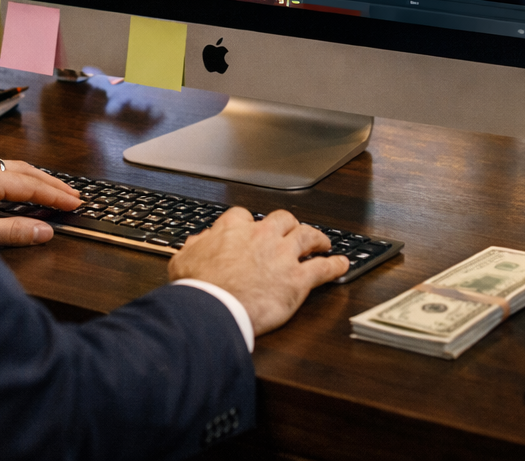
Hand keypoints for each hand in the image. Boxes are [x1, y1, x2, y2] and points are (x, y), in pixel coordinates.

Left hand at [0, 160, 79, 245]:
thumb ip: (11, 232)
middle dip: (50, 182)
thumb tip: (43, 231)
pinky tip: (14, 189)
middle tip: (72, 195)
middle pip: (23, 170)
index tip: (74, 203)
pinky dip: (15, 179)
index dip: (54, 195)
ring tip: (51, 189)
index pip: (29, 185)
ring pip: (9, 168)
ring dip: (33, 178)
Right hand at [168, 208, 346, 335]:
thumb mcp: (183, 262)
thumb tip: (197, 242)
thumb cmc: (199, 288)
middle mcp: (262, 237)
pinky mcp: (298, 279)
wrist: (215, 308)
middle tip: (292, 231)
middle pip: (282, 219)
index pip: (243, 216)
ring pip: (307, 236)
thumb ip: (193, 248)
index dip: (249, 223)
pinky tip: (341, 264)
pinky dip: (335, 265)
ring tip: (322, 242)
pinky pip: (323, 267)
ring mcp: (282, 256)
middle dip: (288, 224)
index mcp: (233, 231)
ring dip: (317, 238)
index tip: (250, 229)